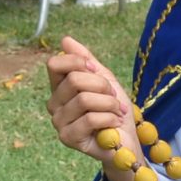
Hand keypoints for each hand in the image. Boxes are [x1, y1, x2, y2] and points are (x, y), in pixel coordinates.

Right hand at [47, 35, 134, 162]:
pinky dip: (109, 118)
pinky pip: (91, 118)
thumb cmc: (114, 110)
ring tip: (116, 111)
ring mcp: (59, 122)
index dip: (79, 62)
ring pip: (84, 99)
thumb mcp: (104, 79)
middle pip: (74, 80)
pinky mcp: (68, 138)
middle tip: (114, 97)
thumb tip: (65, 40)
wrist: (126, 140)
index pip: (55, 64)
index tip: (97, 71)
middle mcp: (54, 104)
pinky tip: (114, 123)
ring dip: (109, 103)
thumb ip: (86, 60)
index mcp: (59, 88)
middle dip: (102, 86)